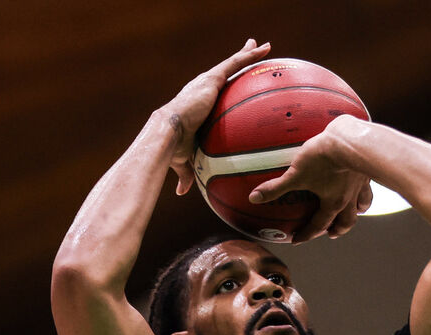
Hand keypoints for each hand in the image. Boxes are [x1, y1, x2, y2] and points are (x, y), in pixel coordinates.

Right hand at [164, 39, 270, 194]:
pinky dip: (250, 55)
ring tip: (263, 46)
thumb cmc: (173, 148)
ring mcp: (208, 81)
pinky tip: (264, 48)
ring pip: (233, 63)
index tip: (231, 81)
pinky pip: (236, 63)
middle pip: (225, 71)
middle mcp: (202, 87)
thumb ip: (187, 173)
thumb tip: (183, 192)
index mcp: (197, 102)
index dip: (224, 84)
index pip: (214, 91)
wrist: (167, 133)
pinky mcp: (213, 78)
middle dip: (238, 61)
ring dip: (248, 53)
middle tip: (251, 52)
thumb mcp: (184, 160)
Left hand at [249, 118, 374, 242]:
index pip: (318, 224)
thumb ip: (275, 187)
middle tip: (330, 233)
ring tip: (352, 214)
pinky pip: (368, 186)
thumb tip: (253, 198)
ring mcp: (360, 186)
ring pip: (361, 207)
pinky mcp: (367, 171)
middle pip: (345, 222)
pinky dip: (365, 191)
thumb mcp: (296, 173)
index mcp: (332, 203)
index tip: (297, 240)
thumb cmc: (323, 158)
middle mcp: (348, 199)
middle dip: (337, 230)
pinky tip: (361, 186)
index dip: (306, 234)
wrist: (351, 140)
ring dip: (355, 213)